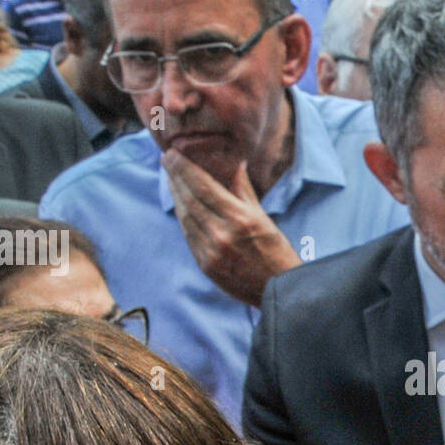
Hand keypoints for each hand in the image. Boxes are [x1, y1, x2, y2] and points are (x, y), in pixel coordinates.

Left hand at [162, 149, 300, 305]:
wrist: (278, 290)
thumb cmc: (276, 252)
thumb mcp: (264, 218)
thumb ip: (244, 191)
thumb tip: (235, 165)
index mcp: (239, 219)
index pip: (203, 187)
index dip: (184, 168)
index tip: (173, 155)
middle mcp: (222, 234)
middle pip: (189, 200)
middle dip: (175, 178)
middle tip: (167, 161)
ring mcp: (210, 252)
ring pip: (185, 217)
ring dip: (176, 196)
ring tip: (171, 180)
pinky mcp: (205, 265)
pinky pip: (188, 236)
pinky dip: (183, 218)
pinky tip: (181, 206)